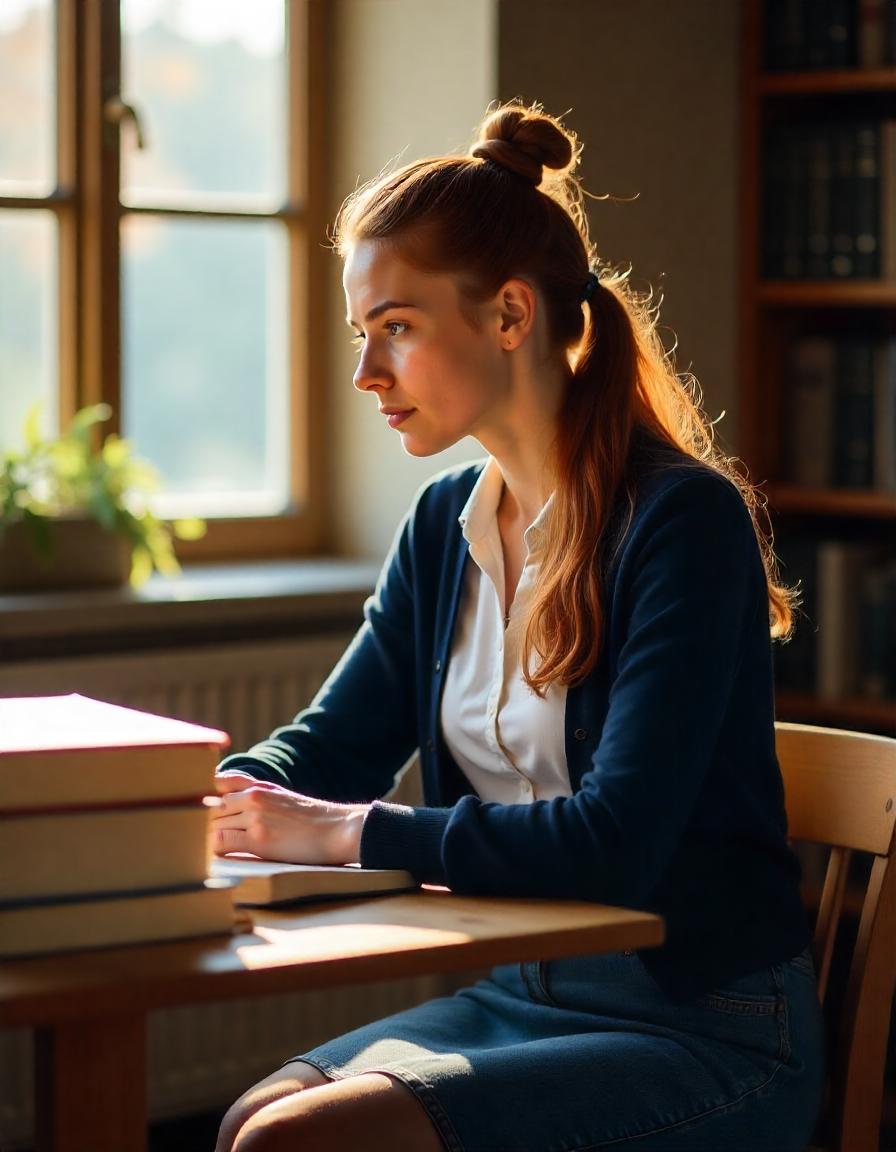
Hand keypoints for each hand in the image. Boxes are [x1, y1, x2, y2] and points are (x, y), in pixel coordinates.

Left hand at [208, 780, 369, 864]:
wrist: (340, 829)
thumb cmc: (314, 821)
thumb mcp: (283, 799)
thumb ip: (258, 799)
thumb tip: (230, 812)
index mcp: (259, 785)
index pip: (215, 783)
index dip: (202, 799)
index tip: (195, 811)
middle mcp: (254, 796)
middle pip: (210, 808)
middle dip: (202, 824)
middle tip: (194, 838)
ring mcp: (255, 816)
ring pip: (212, 825)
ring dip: (207, 839)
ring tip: (204, 851)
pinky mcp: (259, 839)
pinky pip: (220, 843)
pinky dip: (213, 851)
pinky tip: (214, 858)